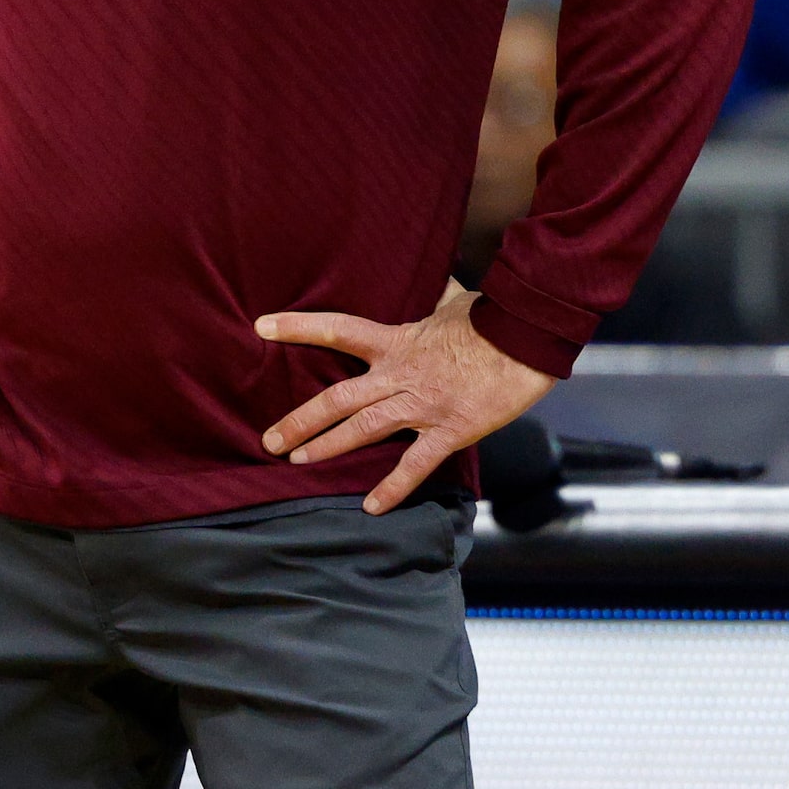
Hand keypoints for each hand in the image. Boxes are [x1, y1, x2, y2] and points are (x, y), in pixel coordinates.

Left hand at [255, 278, 554, 513]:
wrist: (527, 340)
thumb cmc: (490, 317)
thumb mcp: (452, 300)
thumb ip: (433, 299)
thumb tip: (435, 281)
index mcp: (397, 341)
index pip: (337, 329)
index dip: (298, 327)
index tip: (262, 327)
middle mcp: (400, 375)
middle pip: (338, 398)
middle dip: (300, 420)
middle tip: (269, 439)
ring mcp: (423, 405)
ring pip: (363, 429)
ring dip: (327, 447)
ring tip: (297, 462)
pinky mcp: (449, 430)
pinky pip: (415, 465)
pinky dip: (393, 488)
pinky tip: (372, 507)